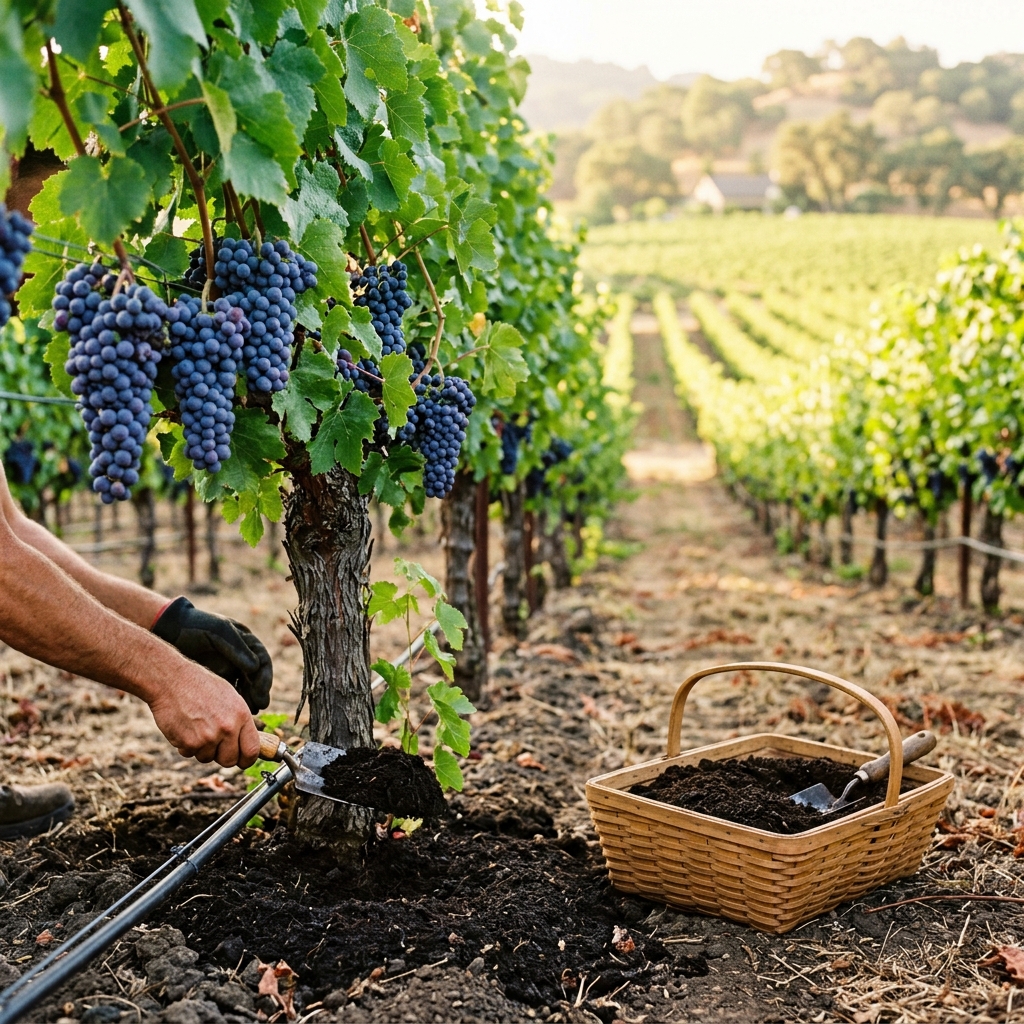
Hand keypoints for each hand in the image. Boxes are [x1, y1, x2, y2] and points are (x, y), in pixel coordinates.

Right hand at [147, 663, 260, 767]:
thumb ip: (239, 721)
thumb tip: (246, 741)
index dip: (247, 760)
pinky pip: (190, 754)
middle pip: (229, 761)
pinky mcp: (188, 743)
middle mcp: (227, 728)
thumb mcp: (230, 697)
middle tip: (215, 743)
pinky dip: (186, 745)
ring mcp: (207, 737)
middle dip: (222, 756)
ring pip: (207, 758)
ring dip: (202, 749)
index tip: (242, 760)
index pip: (252, 750)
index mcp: (241, 715)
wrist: (171, 681)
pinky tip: (185, 727)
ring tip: (197, 727)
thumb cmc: (201, 686)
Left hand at [153, 597, 272, 712]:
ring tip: (248, 712)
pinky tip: (230, 711)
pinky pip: (228, 693)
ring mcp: (229, 669)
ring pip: (244, 688)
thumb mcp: (218, 632)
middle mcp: (241, 657)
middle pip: (256, 678)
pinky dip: (232, 702)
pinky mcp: (216, 680)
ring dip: (248, 699)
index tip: (262, 691)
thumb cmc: (196, 626)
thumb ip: (236, 648)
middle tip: (259, 706)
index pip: (263, 662)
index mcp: (246, 643)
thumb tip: (255, 667)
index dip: (265, 677)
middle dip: (259, 692)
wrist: (170, 630)